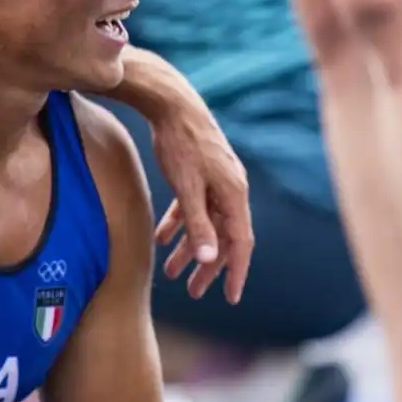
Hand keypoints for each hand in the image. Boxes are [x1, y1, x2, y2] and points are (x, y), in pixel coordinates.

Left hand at [147, 98, 252, 303]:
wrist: (171, 103)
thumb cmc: (180, 143)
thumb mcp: (187, 188)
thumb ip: (198, 224)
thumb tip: (210, 258)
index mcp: (235, 194)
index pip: (241, 243)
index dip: (236, 273)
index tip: (230, 298)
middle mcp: (231, 189)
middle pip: (223, 237)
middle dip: (208, 267)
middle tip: (194, 291)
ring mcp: (216, 181)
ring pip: (206, 224)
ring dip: (189, 249)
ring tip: (172, 272)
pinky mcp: (199, 173)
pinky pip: (192, 207)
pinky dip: (178, 224)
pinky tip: (161, 239)